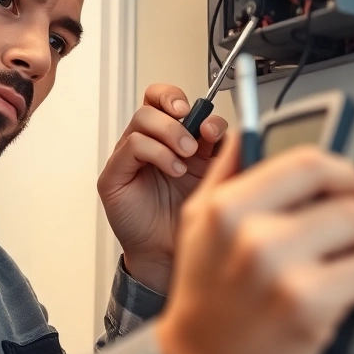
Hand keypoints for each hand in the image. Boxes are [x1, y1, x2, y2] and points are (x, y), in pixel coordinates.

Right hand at [97, 84, 228, 293]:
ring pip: (143, 119)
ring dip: (171, 133)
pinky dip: (157, 153)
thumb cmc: (190, 219)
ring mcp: (131, 156)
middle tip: (196, 133)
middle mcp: (152, 142)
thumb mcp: (215, 178)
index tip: (211, 125)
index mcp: (175, 137)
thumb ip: (223, 153)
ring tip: (186, 158)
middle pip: (154, 99)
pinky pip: (131, 146)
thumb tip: (238, 132)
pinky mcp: (115, 174)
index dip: (190, 101)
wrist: (172, 255)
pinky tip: (174, 170)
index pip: (171, 98)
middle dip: (178, 109)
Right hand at [155, 131, 353, 353]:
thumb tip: (245, 133)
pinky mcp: (307, 307)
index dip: (343, 172)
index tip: (351, 189)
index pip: (308, 163)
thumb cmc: (205, 300)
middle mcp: (252, 233)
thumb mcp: (197, 227)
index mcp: (228, 207)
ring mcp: (280, 270)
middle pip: (347, 199)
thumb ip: (224, 175)